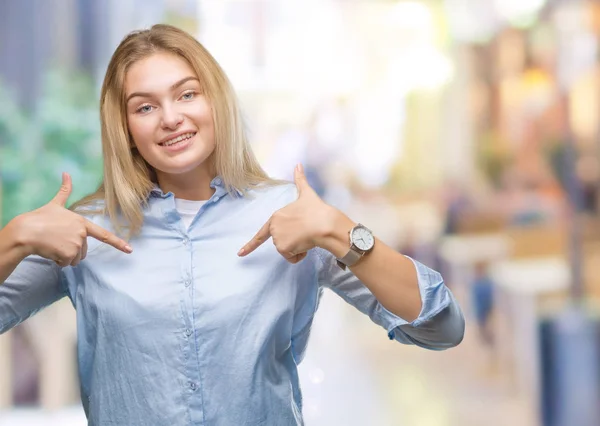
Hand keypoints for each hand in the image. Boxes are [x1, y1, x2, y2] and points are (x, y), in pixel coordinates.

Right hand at [16, 173, 132, 266]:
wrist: (26, 231)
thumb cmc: (40, 218)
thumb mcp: (55, 204)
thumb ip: (65, 191)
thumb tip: (67, 173)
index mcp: (82, 223)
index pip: (104, 235)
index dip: (118, 243)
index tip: (130, 250)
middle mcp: (82, 234)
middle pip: (83, 251)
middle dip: (71, 250)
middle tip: (56, 241)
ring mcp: (77, 244)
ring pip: (74, 259)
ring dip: (64, 256)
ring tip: (52, 244)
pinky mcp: (68, 254)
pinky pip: (65, 264)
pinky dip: (57, 260)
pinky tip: (50, 250)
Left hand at [238, 164, 335, 263]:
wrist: (324, 223)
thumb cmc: (317, 209)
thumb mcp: (307, 193)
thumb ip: (300, 180)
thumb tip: (298, 164)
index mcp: (276, 216)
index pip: (261, 234)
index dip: (250, 245)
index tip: (240, 254)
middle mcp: (274, 228)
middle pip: (282, 242)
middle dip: (294, 241)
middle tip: (305, 231)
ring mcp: (277, 239)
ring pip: (288, 251)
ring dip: (298, 248)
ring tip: (307, 236)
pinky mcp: (283, 248)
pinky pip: (292, 258)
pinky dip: (300, 255)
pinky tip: (306, 244)